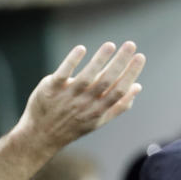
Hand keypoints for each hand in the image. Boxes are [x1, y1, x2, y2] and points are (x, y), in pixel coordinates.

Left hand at [15, 42, 144, 153]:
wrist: (40, 135)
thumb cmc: (72, 125)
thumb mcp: (97, 121)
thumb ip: (118, 106)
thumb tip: (137, 87)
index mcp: (97, 111)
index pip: (118, 91)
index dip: (131, 74)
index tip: (140, 57)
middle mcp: (83, 104)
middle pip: (105, 82)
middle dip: (120, 62)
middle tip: (131, 44)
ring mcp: (67, 97)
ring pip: (86, 77)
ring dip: (99, 60)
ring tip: (111, 45)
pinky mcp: (50, 89)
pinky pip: (62, 74)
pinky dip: (72, 61)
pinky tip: (81, 49)